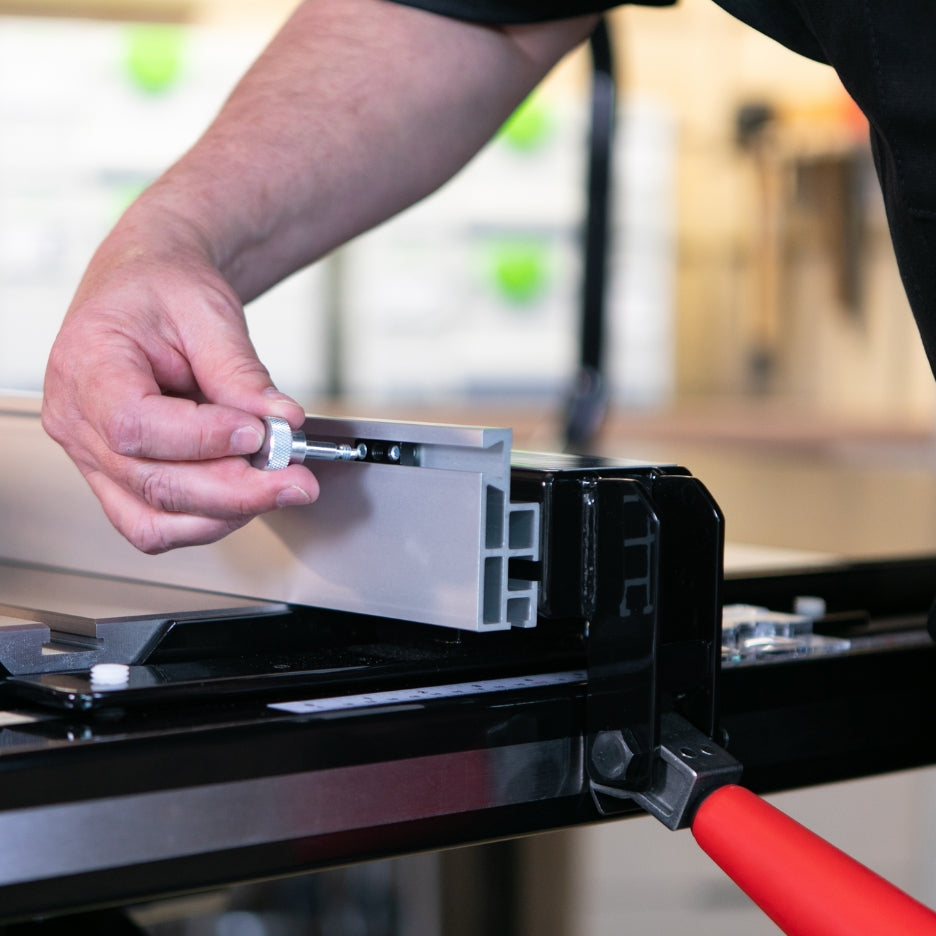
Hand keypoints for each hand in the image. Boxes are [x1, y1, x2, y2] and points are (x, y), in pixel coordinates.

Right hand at [42, 237, 319, 552]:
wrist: (147, 288)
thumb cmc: (163, 289)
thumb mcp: (207, 311)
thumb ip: (241, 371)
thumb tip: (281, 421)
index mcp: (86, 365)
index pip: (135, 424)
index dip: (202, 439)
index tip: (259, 434)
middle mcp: (76, 421)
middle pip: (150, 483)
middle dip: (234, 491)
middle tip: (296, 480)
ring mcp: (90, 456)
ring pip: (151, 519)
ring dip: (223, 513)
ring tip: (277, 486)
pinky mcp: (116, 478)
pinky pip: (154, 523)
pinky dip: (206, 519)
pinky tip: (246, 494)